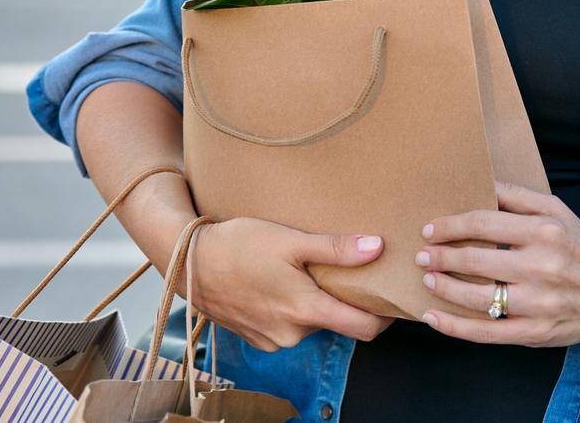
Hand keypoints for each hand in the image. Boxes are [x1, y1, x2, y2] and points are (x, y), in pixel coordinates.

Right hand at [189, 217, 396, 350]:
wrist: (187, 261)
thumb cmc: (238, 245)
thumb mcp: (290, 240)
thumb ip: (335, 248)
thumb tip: (377, 248)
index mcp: (305, 311)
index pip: (363, 328)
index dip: (384, 316)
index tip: (392, 298)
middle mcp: (291, 334)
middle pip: (336, 322)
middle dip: (343, 299)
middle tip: (345, 268)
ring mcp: (271, 339)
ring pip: (311, 322)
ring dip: (314, 301)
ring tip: (306, 270)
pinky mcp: (256, 338)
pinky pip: (287, 326)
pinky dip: (291, 308)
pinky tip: (280, 282)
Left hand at [415, 180, 579, 346]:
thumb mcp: (558, 211)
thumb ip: (518, 197)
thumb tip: (480, 182)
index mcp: (545, 232)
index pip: (484, 224)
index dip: (450, 227)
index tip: (430, 230)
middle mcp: (542, 267)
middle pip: (475, 261)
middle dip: (440, 257)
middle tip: (421, 255)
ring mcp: (538, 303)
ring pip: (476, 297)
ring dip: (443, 287)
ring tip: (428, 279)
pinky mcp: (534, 332)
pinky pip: (485, 332)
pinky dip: (454, 326)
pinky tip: (432, 317)